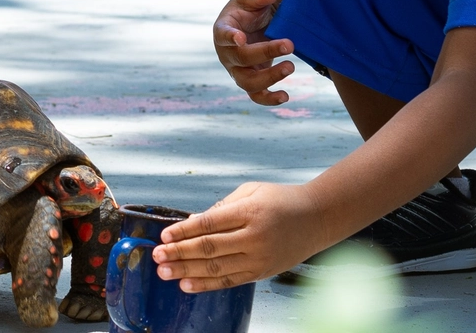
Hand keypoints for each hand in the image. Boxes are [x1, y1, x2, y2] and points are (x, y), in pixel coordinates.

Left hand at [150, 182, 329, 292]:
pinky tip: (186, 284)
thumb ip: (222, 207)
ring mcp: (259, 257)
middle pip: (209, 248)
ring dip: (186, 270)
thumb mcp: (252, 191)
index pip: (209, 223)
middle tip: (157, 255)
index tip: (164, 235)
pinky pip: (229, 281)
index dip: (184, 230)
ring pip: (216, 268)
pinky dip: (206, 284)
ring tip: (164, 272)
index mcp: (250, 211)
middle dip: (179, 252)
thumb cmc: (282, 200)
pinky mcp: (262, 272)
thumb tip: (192, 222)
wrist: (318, 218)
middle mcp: (255, 237)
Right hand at [215, 0, 295, 105]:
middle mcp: (227, 53)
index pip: (222, 35)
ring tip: (291, 66)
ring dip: (269, 77)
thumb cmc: (251, 8)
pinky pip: (256, 96)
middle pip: (241, 59)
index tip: (240, 38)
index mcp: (223, 30)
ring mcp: (237, 70)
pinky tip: (285, 96)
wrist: (257, 24)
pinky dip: (269, 99)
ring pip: (247, 82)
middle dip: (265, 52)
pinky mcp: (250, 81)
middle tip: (289, 44)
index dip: (230, 38)